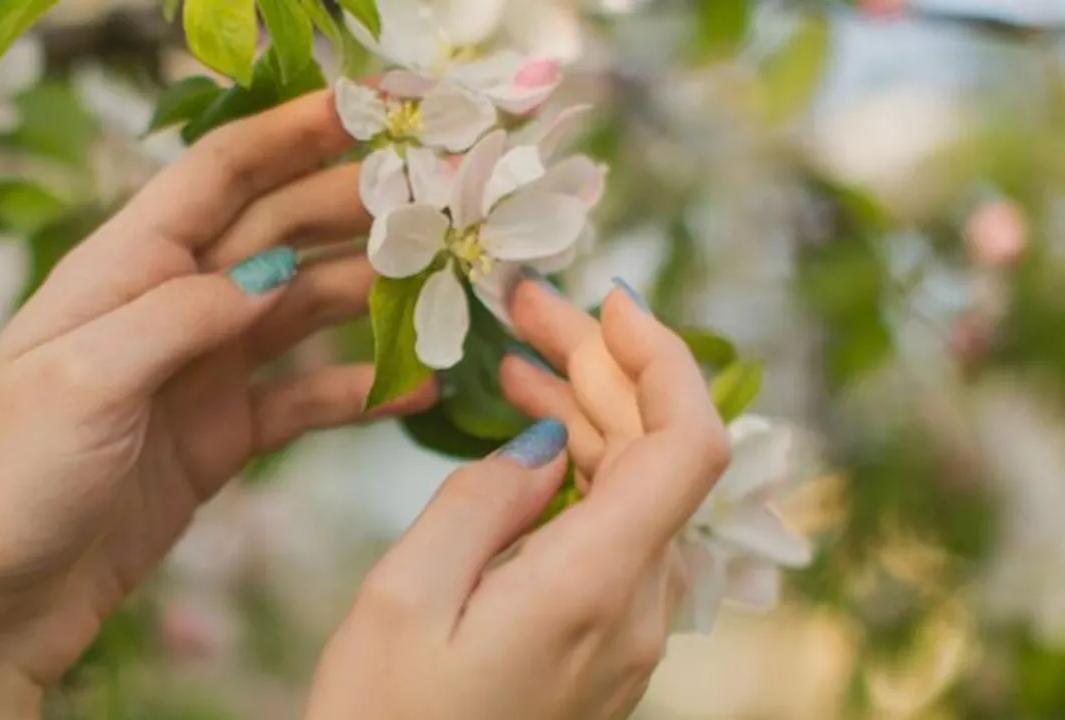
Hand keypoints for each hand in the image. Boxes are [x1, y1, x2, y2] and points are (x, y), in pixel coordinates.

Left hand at [0, 90, 435, 718]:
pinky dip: (359, 391)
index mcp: (119, 271)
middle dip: (351, 208)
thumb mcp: (82, 380)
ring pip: (301, 311)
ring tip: (442, 286)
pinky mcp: (224, 435)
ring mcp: (201, 371)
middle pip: (275, 234)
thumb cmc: (8, 478)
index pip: (216, 178)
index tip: (368, 108)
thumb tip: (278, 268)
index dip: (290, 134)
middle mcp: (167, 307)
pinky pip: (305, 399)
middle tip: (436, 197)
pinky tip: (413, 385)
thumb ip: (182, 316)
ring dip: (368, 294)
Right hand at [304, 279, 729, 718]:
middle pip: (658, 454)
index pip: (686, 445)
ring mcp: (629, 632)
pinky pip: (615, 534)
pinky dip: (581, 471)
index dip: (661, 356)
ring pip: (637, 491)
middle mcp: (637, 609)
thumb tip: (545, 436)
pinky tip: (531, 440)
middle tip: (527, 308)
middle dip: (602, 365)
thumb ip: (481, 499)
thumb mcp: (406, 595)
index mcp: (594, 586)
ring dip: (590, 414)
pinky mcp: (605, 645)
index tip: (604, 300)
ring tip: (518, 361)